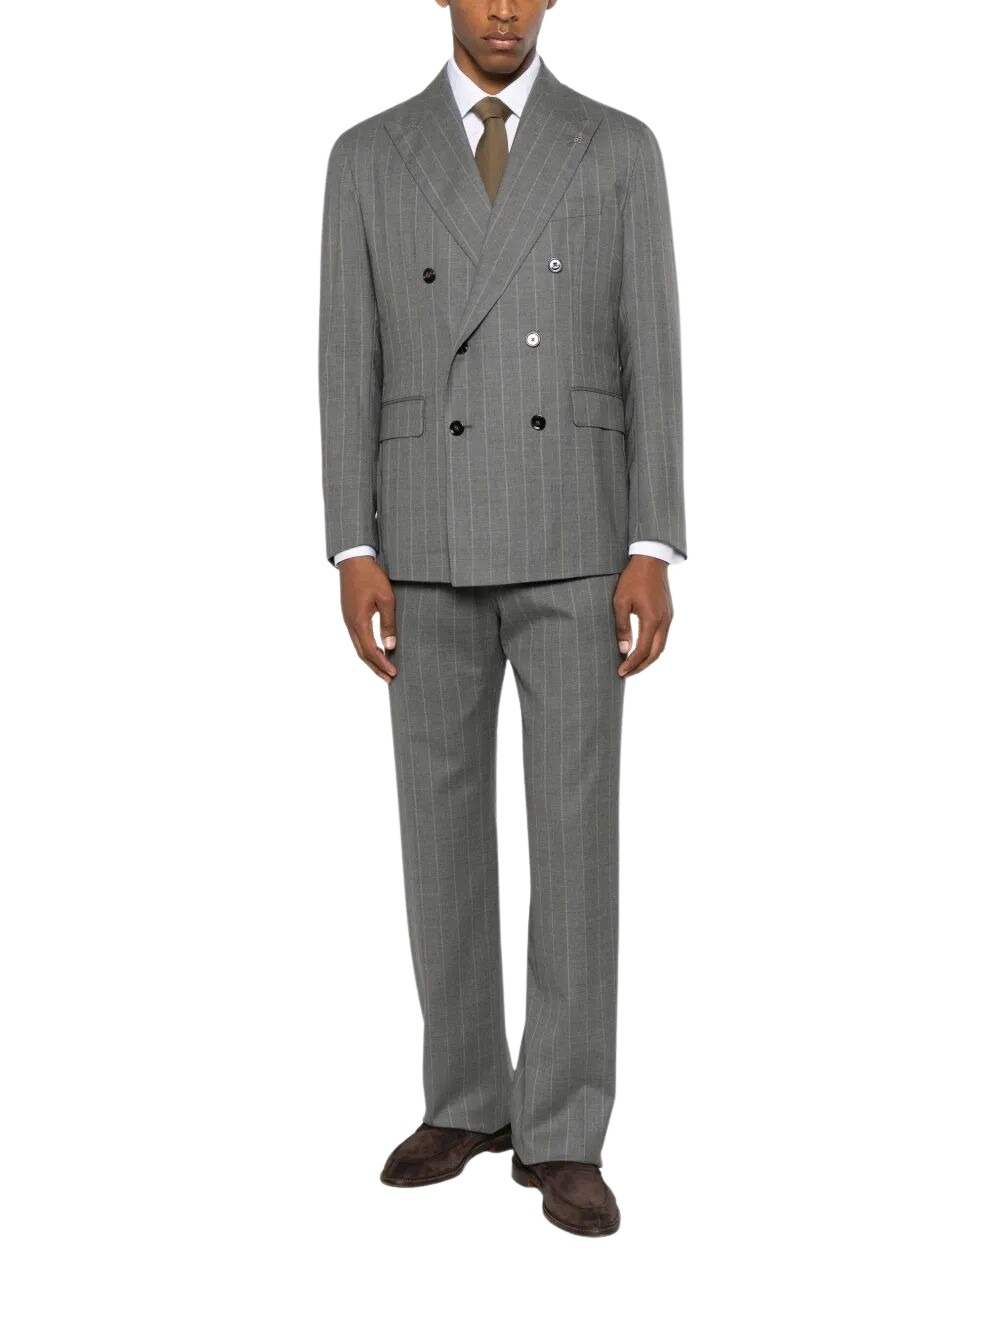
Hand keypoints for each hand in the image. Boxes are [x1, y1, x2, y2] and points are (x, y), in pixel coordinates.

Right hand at [338, 556, 396, 682]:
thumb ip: (388, 624)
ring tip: (383, 670)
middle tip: (389, 679)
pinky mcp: (349, 615)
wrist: (353, 561)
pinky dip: (366, 649)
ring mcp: (348, 620)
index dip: (382, 664)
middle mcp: (351, 624)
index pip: (370, 650)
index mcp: (359, 622)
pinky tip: (375, 651)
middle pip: (362, 653)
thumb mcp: (386, 599)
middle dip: (376, 668)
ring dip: (370, 660)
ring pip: (358, 647)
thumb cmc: (371, 577)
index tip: (393, 673)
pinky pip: (357, 638)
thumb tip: (390, 646)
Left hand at [613, 555, 673, 677]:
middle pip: (655, 653)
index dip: (631, 664)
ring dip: (648, 658)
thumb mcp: (620, 602)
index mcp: (652, 619)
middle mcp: (664, 621)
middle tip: (626, 673)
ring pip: (661, 646)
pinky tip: (642, 649)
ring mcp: (668, 617)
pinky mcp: (668, 613)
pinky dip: (653, 648)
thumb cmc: (633, 578)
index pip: (642, 651)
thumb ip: (622, 627)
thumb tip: (623, 649)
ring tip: (633, 665)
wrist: (651, 559)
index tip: (620, 671)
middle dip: (641, 666)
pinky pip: (662, 637)